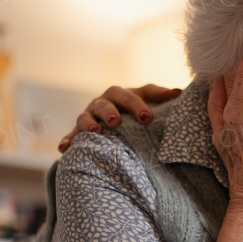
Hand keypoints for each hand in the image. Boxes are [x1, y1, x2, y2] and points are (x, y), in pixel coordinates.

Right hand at [57, 84, 181, 151]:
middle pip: (104, 103)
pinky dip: (68, 140)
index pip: (129, 95)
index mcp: (121, 94)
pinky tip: (63, 149)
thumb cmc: (136, 110)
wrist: (118, 121)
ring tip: (97, 132)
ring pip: (85, 116)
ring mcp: (89, 116)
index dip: (137, 105)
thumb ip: (161, 96)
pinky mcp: (79, 131)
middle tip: (117, 121)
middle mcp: (103, 102)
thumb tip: (179, 92)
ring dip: (89, 123)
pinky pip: (72, 135)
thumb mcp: (148, 101)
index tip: (147, 118)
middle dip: (110, 111)